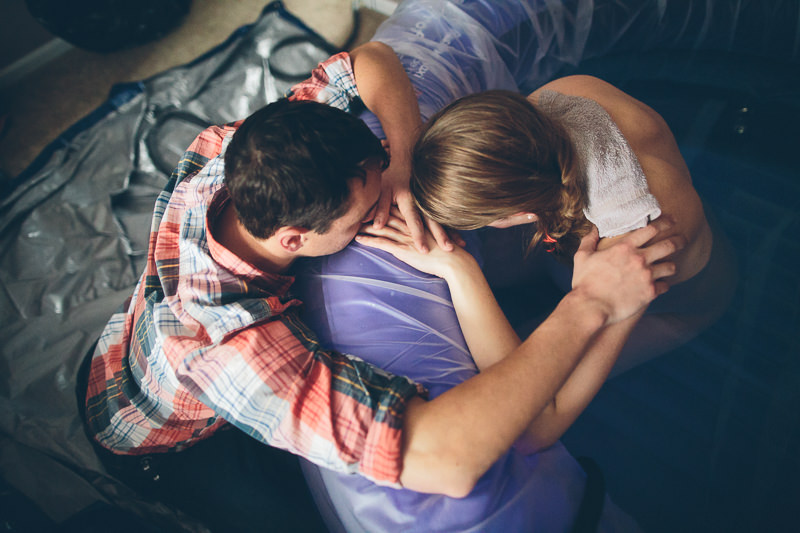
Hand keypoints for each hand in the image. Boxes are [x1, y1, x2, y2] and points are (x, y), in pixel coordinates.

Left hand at [356, 208, 474, 279]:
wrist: (455, 263)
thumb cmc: (448, 252)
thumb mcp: (437, 236)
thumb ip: (425, 229)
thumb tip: (414, 227)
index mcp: (419, 219)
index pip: (399, 210)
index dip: (385, 205)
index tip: (375, 201)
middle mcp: (411, 226)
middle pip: (388, 216)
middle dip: (372, 212)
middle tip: (358, 209)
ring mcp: (406, 237)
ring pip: (382, 228)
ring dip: (366, 225)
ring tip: (353, 223)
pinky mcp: (402, 249)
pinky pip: (382, 243)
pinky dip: (369, 241)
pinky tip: (358, 239)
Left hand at [372, 156, 457, 253]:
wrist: (406, 160)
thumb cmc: (392, 177)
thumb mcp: (382, 192)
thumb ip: (381, 209)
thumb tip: (377, 227)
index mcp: (408, 200)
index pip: (414, 221)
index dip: (418, 235)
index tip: (423, 249)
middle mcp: (421, 204)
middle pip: (433, 223)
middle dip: (442, 236)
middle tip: (449, 249)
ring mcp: (430, 204)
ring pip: (441, 221)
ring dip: (450, 234)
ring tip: (459, 246)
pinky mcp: (434, 204)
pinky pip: (444, 218)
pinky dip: (452, 229)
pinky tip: (459, 239)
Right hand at [571, 217, 684, 323]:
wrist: (590, 307)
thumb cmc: (584, 282)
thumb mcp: (582, 257)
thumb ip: (589, 240)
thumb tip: (594, 228)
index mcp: (625, 248)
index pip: (652, 229)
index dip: (665, 222)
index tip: (672, 220)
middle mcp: (639, 259)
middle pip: (669, 245)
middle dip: (679, 240)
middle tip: (682, 240)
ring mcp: (646, 276)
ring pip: (671, 266)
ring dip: (671, 265)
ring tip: (670, 266)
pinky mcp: (649, 293)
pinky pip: (665, 286)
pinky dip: (664, 285)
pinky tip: (661, 285)